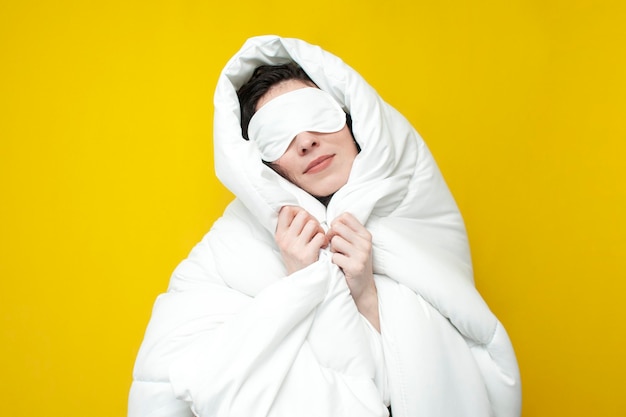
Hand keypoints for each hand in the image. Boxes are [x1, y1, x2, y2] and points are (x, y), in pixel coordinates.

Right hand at [275, 206, 327, 274]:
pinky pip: (320, 236)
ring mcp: (295, 247)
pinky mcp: (306, 254)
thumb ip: (290, 226)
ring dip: (319, 230)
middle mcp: (285, 240)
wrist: (300, 280)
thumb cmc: (297, 257)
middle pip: (302, 214)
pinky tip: (321, 247)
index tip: (303, 220)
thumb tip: (297, 208)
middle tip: (313, 230)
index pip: (286, 210)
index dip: (298, 211)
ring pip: (312, 224)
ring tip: (318, 239)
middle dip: (311, 220)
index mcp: (279, 234)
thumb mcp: (287, 242)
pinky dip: (324, 240)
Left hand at [327, 213, 378, 330]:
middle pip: (337, 227)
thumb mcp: (355, 245)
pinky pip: (335, 257)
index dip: (335, 224)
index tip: (335, 234)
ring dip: (332, 250)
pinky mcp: (356, 266)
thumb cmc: (354, 263)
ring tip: (338, 257)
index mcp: (365, 234)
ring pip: (335, 241)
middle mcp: (365, 242)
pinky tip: (340, 266)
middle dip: (331, 237)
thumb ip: (347, 232)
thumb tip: (333, 221)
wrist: (363, 288)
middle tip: (334, 248)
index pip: (345, 216)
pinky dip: (333, 262)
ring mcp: (362, 254)